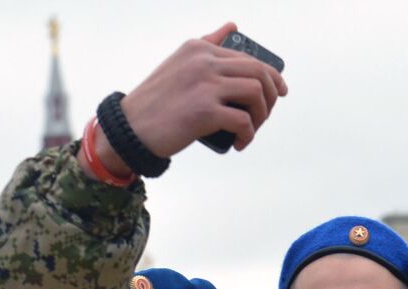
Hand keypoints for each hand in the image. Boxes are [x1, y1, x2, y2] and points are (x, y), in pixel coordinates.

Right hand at [104, 22, 286, 168]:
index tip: (277, 93)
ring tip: (251, 130)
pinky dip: (248, 135)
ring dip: (261, 116)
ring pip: (256, 93)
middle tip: (265, 115)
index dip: (271, 76)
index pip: (249, 57)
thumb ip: (207, 43)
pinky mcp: (204, 111)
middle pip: (259, 72)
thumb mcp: (180, 63)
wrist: (130, 128)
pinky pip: (243, 121)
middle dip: (271, 96)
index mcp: (199, 48)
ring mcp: (205, 85)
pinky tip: (239, 143)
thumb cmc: (156, 101)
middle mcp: (204, 61)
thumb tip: (232, 25)